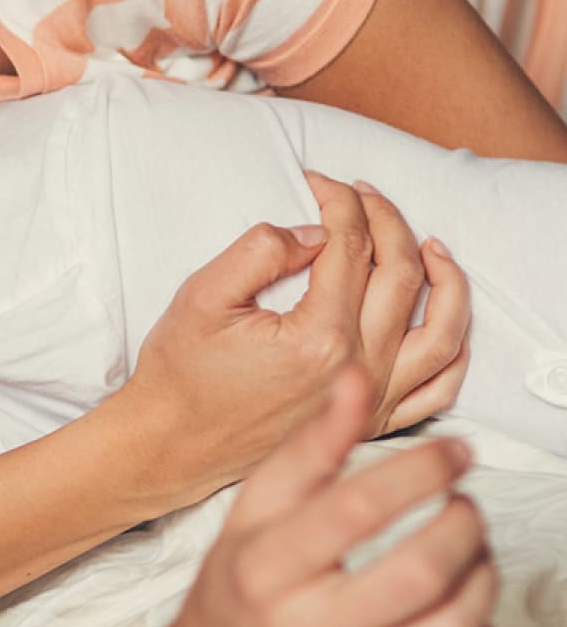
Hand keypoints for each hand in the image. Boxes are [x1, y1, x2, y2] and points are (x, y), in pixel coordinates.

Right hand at [123, 172, 467, 504]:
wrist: (170, 444)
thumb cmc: (180, 374)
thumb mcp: (201, 297)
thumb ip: (260, 252)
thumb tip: (315, 233)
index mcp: (318, 337)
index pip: (351, 247)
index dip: (340, 202)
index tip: (320, 182)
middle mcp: (358, 370)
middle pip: (400, 275)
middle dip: (385, 220)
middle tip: (360, 194)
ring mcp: (372, 400)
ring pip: (441, 329)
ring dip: (444, 278)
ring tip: (428, 244)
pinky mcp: (371, 422)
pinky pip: (440, 388)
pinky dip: (455, 349)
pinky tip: (445, 318)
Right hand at [125, 367, 498, 626]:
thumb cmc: (235, 603)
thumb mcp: (251, 518)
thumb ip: (307, 450)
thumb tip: (354, 380)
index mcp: (259, 573)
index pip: (357, 507)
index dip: (422, 470)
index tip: (455, 454)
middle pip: (420, 573)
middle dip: (465, 528)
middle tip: (466, 508)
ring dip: (482, 583)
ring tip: (470, 559)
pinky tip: (462, 620)